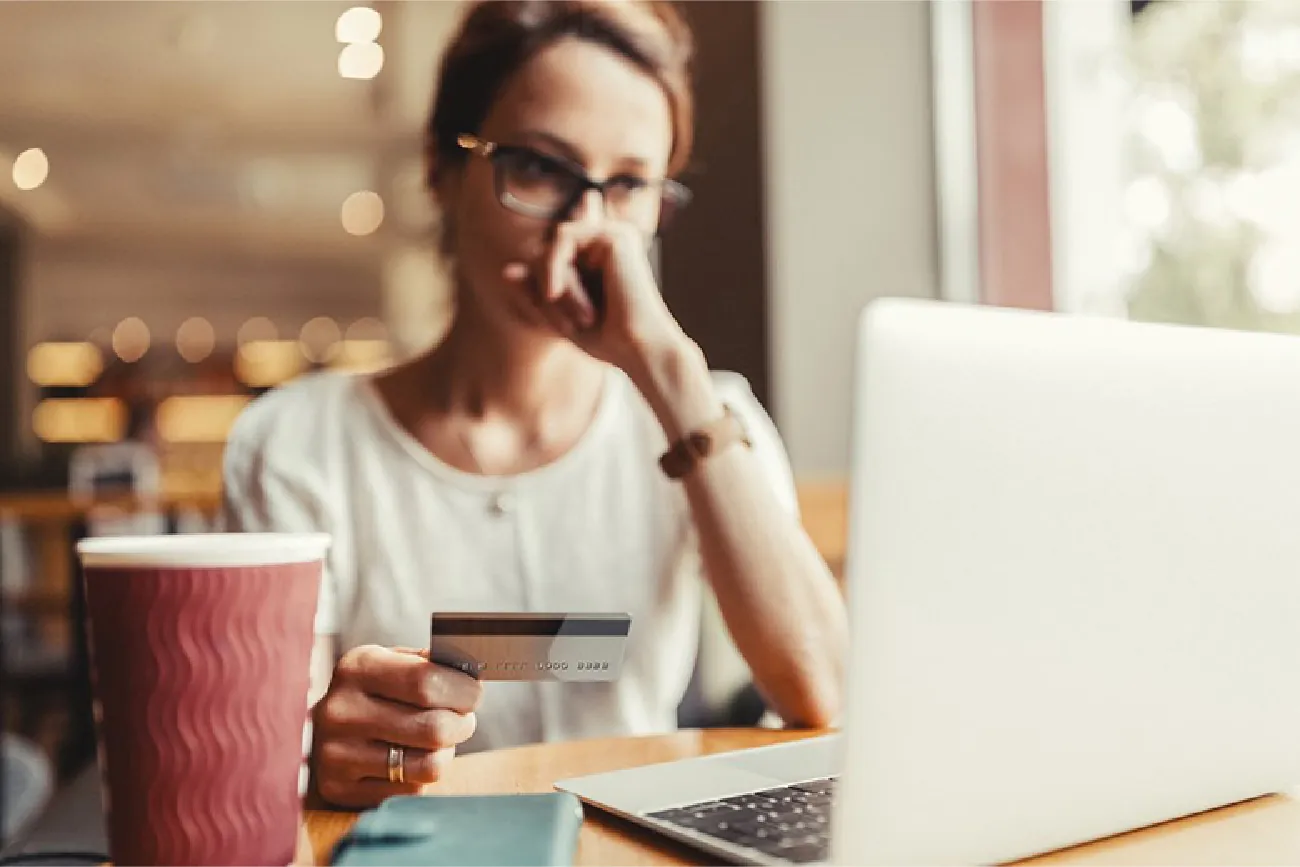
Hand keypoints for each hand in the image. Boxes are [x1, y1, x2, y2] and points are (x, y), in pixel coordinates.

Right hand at [311, 645, 482, 807]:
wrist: (318, 728)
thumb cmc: (372, 691)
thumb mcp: (390, 662)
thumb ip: (429, 664)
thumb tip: (471, 673)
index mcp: (357, 668)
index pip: (427, 681)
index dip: (463, 691)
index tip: (473, 693)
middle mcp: (341, 710)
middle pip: (434, 728)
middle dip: (462, 724)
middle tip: (462, 719)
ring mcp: (336, 754)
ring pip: (428, 765)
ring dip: (447, 753)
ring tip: (440, 741)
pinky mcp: (340, 789)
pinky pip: (411, 790)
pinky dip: (422, 776)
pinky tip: (411, 759)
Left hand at [502, 220, 687, 373]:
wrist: (639, 349)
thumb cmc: (607, 339)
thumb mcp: (560, 314)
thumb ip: (536, 291)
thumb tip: (507, 270)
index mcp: (600, 258)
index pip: (549, 257)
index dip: (539, 284)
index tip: (555, 318)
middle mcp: (607, 242)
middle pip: (546, 250)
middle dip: (543, 287)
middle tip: (566, 325)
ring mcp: (614, 235)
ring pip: (551, 245)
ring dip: (550, 282)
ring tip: (575, 316)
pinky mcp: (615, 235)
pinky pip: (562, 238)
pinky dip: (553, 268)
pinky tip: (556, 293)